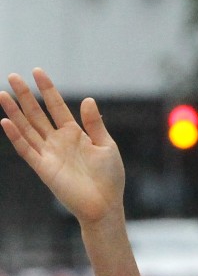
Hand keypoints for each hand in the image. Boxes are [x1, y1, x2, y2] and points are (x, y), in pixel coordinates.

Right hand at [0, 69, 124, 224]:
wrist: (105, 204)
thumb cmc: (109, 177)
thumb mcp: (106, 146)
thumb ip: (94, 124)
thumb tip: (88, 99)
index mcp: (75, 134)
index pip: (57, 107)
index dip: (48, 90)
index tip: (38, 71)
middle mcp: (58, 141)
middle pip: (37, 114)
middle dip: (26, 96)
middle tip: (13, 76)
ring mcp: (49, 154)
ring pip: (27, 128)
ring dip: (15, 112)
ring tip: (3, 94)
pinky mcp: (44, 168)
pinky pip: (26, 150)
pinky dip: (16, 136)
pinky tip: (5, 121)